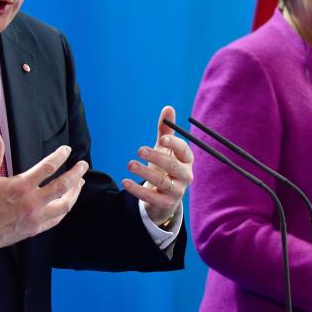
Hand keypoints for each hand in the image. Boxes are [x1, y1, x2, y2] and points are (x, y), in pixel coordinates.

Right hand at [0, 131, 88, 259]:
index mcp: (20, 186)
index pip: (47, 167)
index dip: (60, 156)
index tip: (66, 150)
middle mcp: (31, 202)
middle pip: (63, 186)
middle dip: (76, 174)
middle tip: (83, 165)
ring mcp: (35, 217)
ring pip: (64, 205)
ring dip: (75, 192)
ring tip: (80, 182)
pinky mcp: (35, 229)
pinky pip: (57, 219)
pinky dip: (65, 209)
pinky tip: (68, 202)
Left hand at [121, 106, 192, 226]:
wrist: (165, 198)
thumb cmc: (165, 168)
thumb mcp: (165, 150)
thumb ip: (166, 131)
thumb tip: (168, 108)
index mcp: (186, 160)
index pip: (184, 151)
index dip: (175, 144)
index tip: (162, 139)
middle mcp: (185, 175)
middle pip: (173, 166)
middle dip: (156, 157)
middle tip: (139, 150)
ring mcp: (177, 191)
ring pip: (162, 181)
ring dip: (144, 173)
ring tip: (129, 164)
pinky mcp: (166, 204)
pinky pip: (151, 197)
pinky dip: (137, 190)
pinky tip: (125, 181)